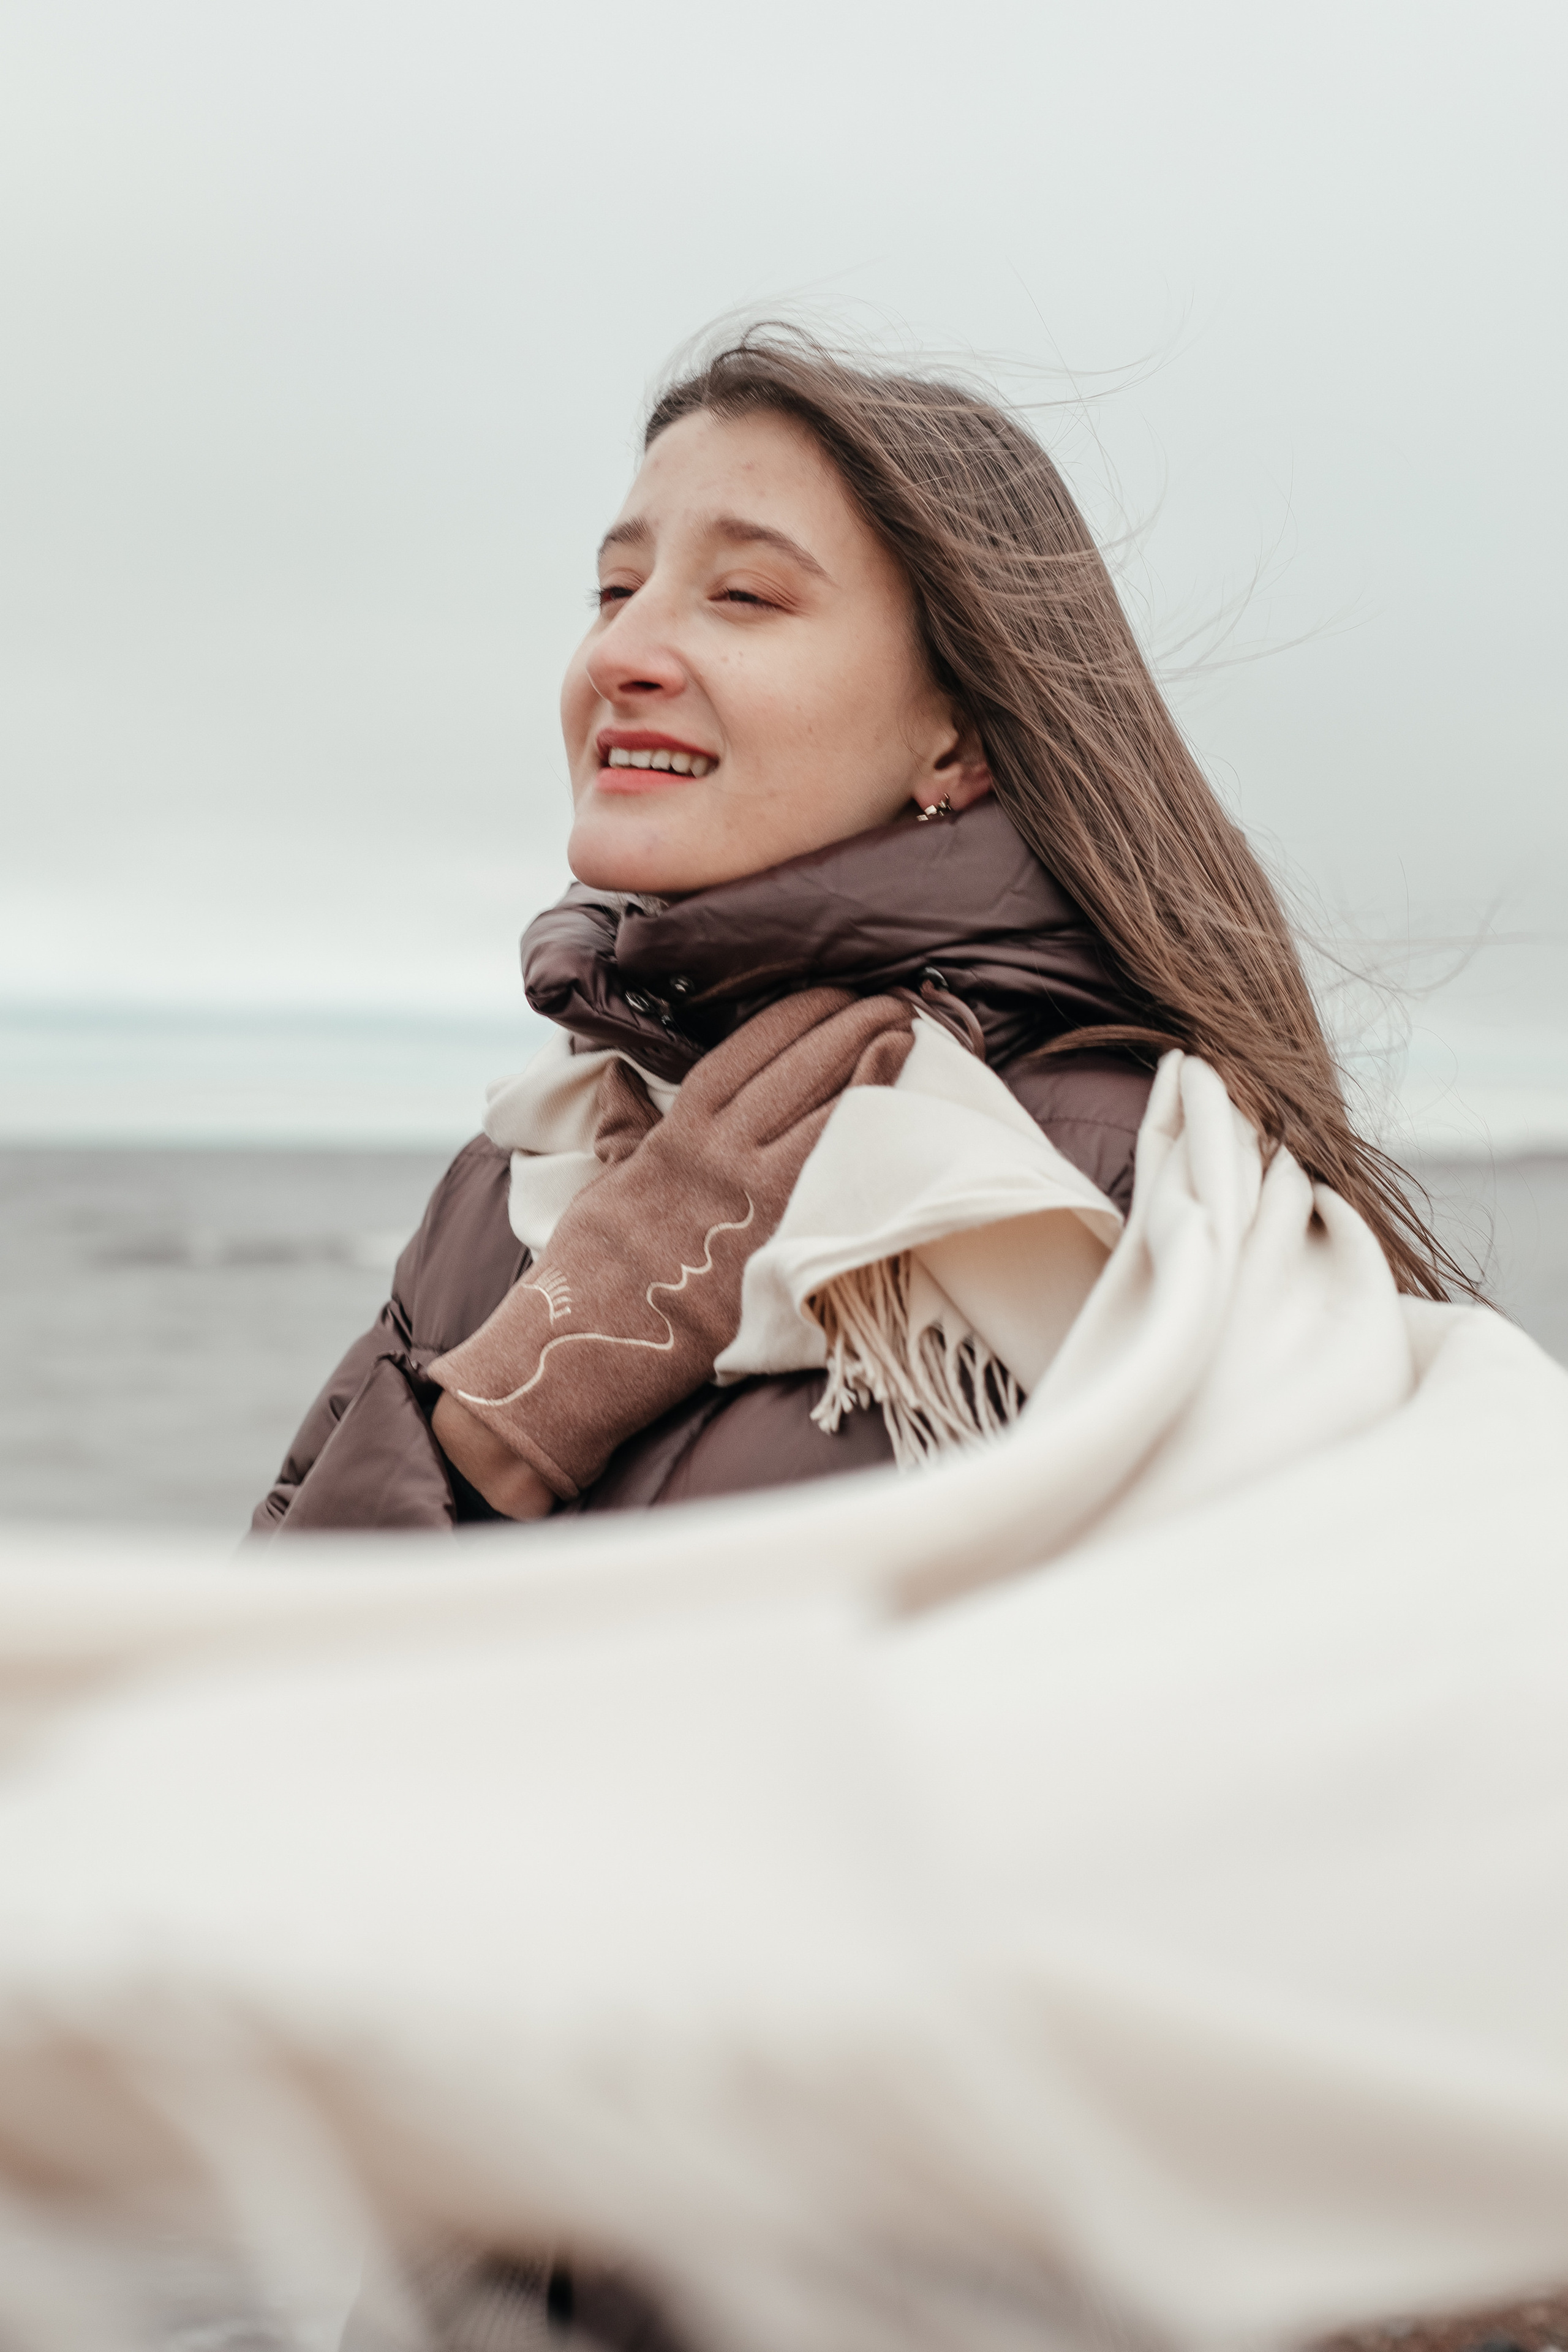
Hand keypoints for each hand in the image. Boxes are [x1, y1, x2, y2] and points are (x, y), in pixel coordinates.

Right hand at [428, 988, 914, 1499]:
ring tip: (905, 1027)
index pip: (749, 1049)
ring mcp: (755, 1196)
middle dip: (848, 1022)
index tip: (831, 992)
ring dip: (873, 1061)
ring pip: (827, 1107)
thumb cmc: (595, 1264)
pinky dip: (872, 1123)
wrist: (590, 1340)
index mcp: (678, 1130)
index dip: (797, 1013)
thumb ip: (625, 1123)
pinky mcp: (784, 1240)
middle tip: (889, 999)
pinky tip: (898, 1095)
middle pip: (798, 1067)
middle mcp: (720, 1152)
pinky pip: (841, 1166)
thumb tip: (617, 1080)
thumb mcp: (606, 1175)